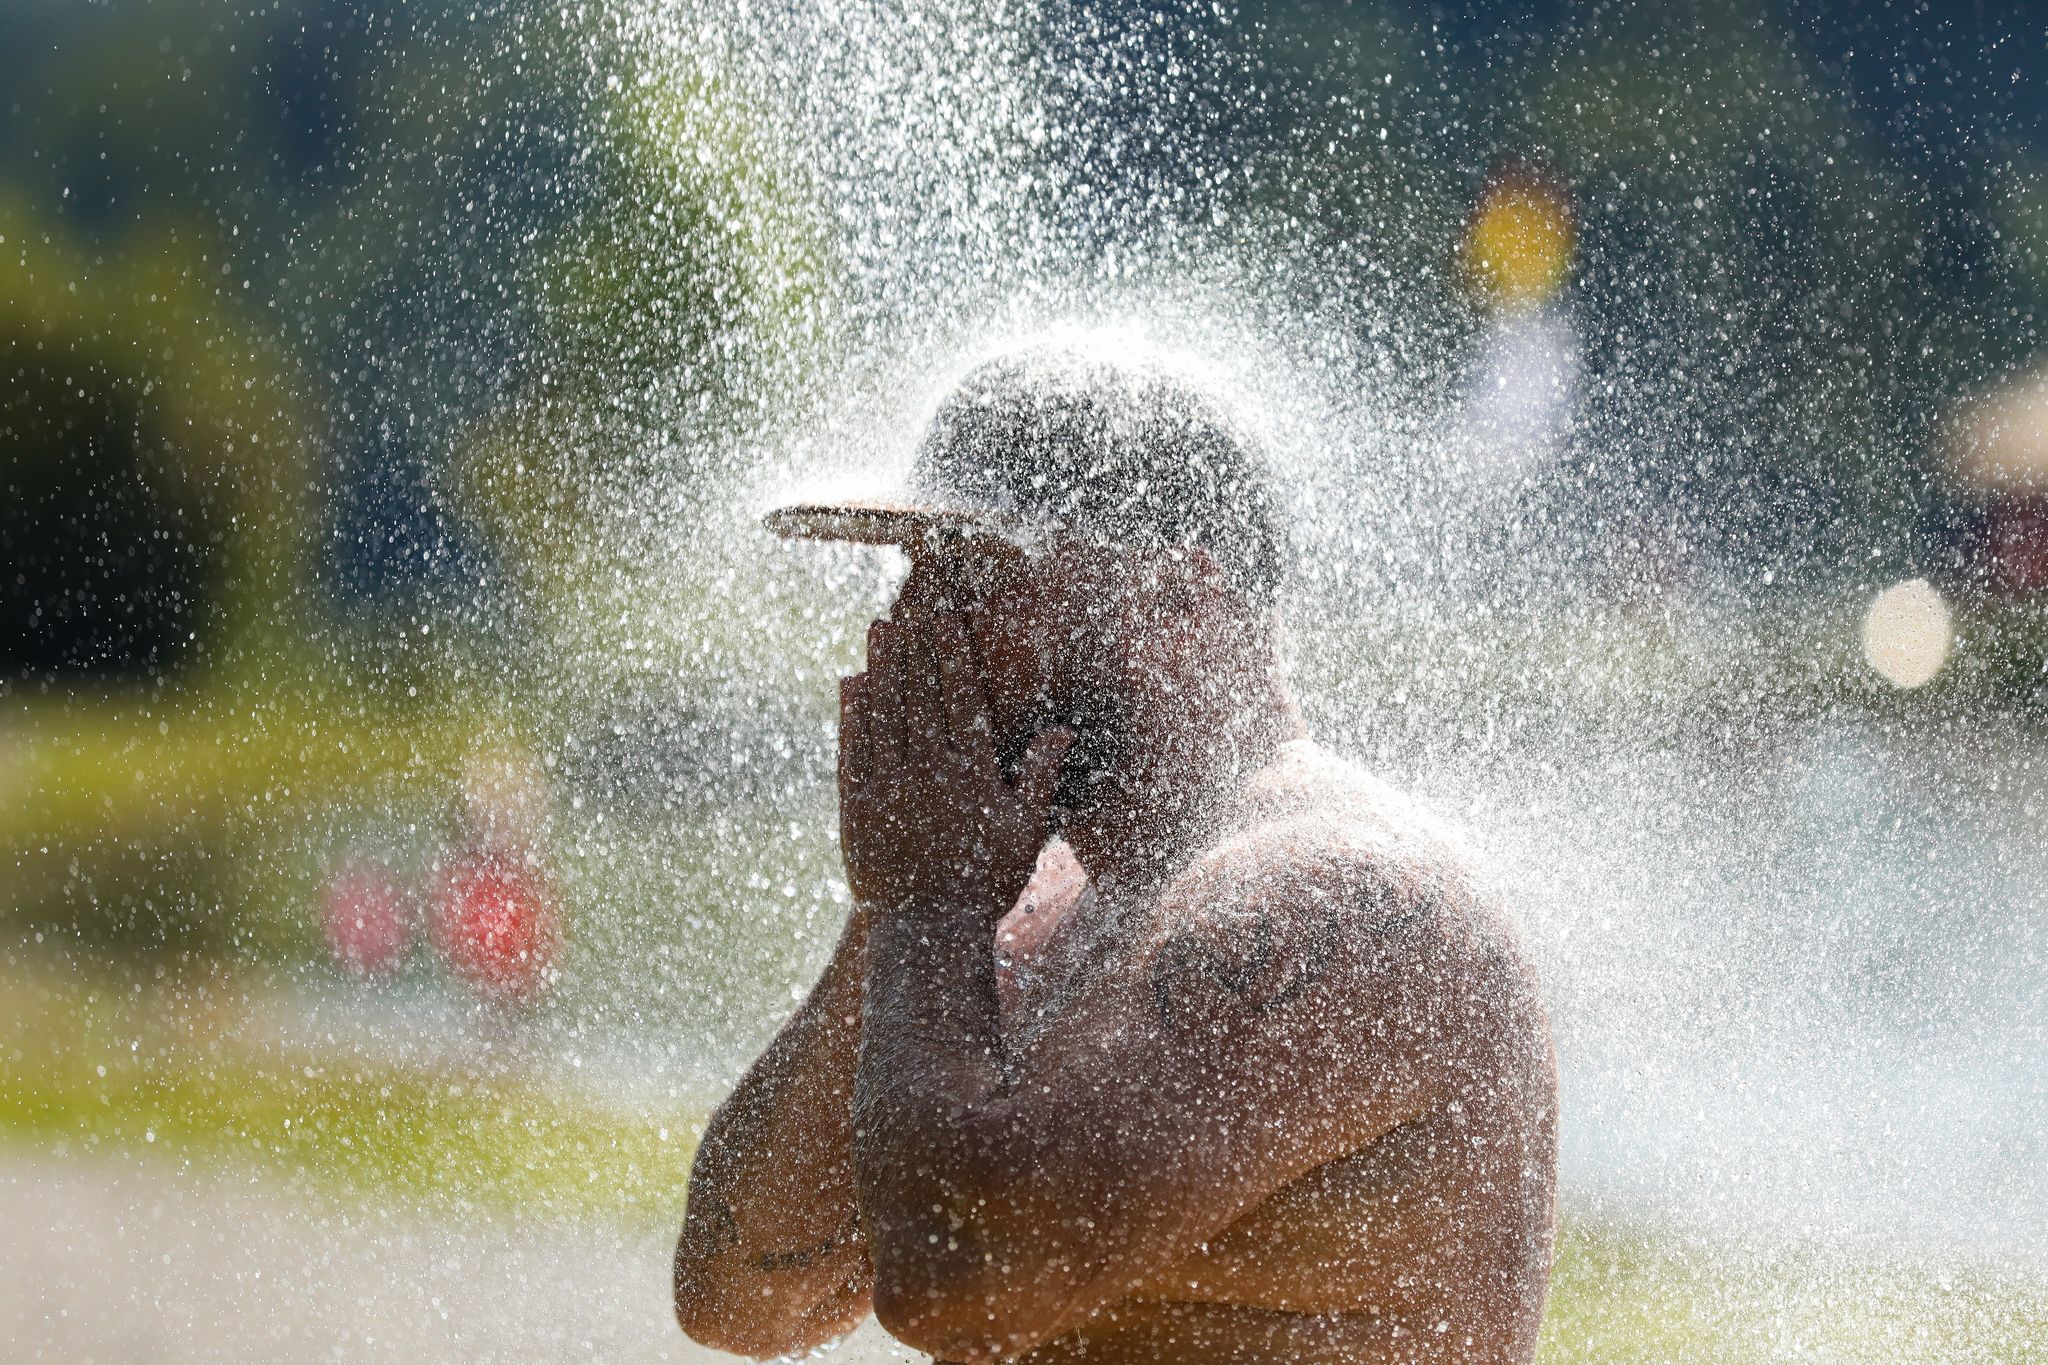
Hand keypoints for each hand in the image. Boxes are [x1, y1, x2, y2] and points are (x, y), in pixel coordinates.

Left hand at [838, 613, 1072, 921]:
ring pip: (884, 712)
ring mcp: (889, 786)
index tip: (945, 618)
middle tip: (906, 609)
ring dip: (882, 667)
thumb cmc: (987, 883)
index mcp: (971, 771)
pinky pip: (853, 748)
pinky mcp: (857, 807)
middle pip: (920, 694)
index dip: (952, 653)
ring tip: (880, 630)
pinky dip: (852, 712)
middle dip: (913, 647)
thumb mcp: (1026, 828)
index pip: (961, 696)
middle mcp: (929, 771)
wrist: (928, 932)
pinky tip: (852, 684)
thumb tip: (1065, 728)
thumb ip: (1040, 773)